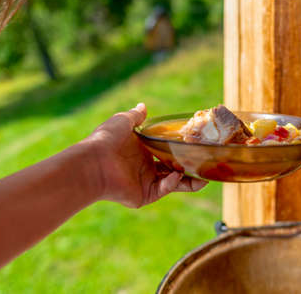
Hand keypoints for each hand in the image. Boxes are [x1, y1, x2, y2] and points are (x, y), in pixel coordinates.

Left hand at [86, 103, 207, 207]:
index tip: (196, 146)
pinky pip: (163, 189)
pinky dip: (172, 183)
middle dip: (190, 169)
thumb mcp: (123, 121)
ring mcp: (145, 182)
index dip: (181, 150)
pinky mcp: (144, 195)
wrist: (93, 162)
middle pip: (174, 170)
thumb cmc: (106, 140)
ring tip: (205, 178)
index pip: (167, 152)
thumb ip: (135, 116)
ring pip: (173, 183)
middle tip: (207, 165)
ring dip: (189, 181)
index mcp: (142, 151)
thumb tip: (143, 106)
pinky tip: (177, 175)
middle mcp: (145, 167)